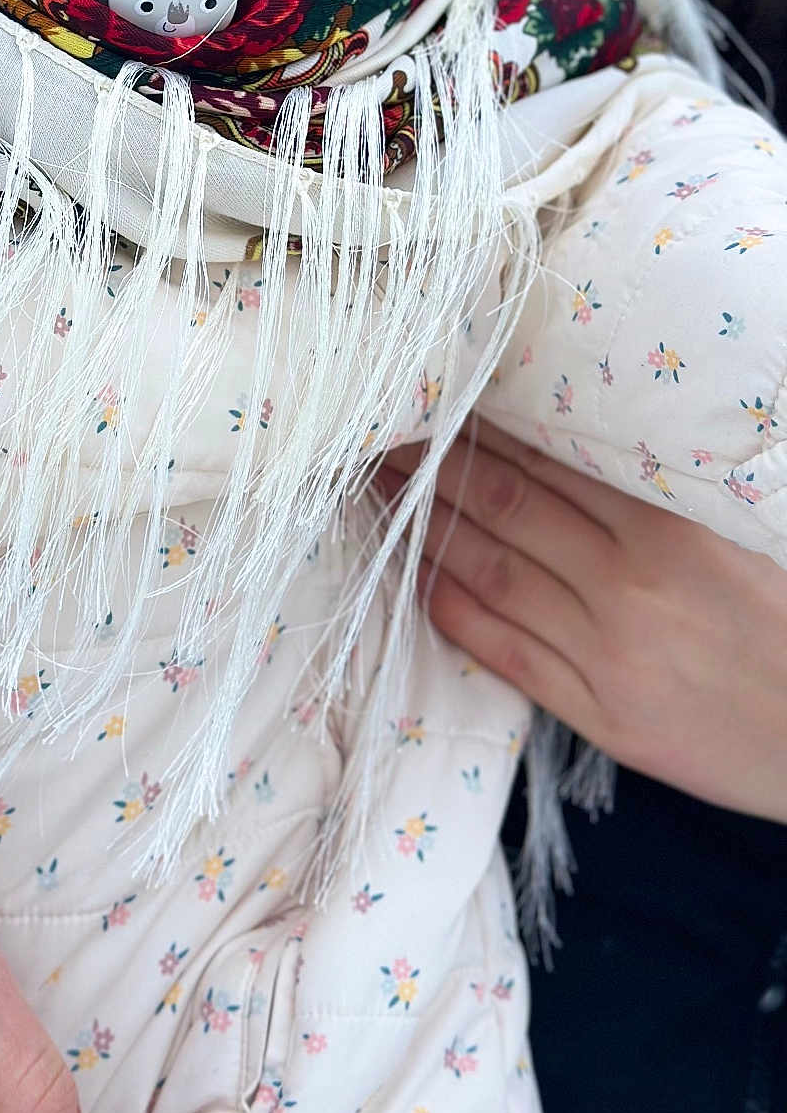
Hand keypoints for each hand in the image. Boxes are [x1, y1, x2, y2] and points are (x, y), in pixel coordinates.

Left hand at [381, 422, 786, 821]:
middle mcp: (629, 585)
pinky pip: (504, 651)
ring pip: (490, 574)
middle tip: (376, 432)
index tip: (430, 398)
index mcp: (670, 527)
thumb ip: (658, 492)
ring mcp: (609, 654)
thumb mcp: (735, 534)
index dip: (478, 428)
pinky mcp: (602, 714)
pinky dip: (452, 610)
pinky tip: (414, 576)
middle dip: (431, 466)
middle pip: (504, 506)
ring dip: (424, 529)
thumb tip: (575, 437)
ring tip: (376, 491)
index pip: (547, 459)